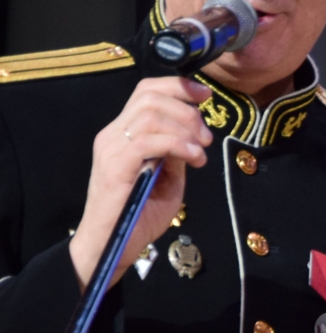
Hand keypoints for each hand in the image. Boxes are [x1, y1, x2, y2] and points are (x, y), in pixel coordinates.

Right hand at [71, 77, 212, 287]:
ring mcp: (112, 148)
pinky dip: (178, 144)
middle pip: (150, 96)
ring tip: (201, 151)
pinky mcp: (115, 165)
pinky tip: (194, 158)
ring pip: (150, 114)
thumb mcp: (169, 179)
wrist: (112, 246)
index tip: (206, 96)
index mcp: (124, 134)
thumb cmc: (139, 216)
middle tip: (207, 137)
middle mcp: (114, 135)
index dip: (178, 87)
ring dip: (185, 128)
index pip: (146, 91)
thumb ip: (177, 154)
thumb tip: (193, 135)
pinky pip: (149, 141)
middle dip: (187, 110)